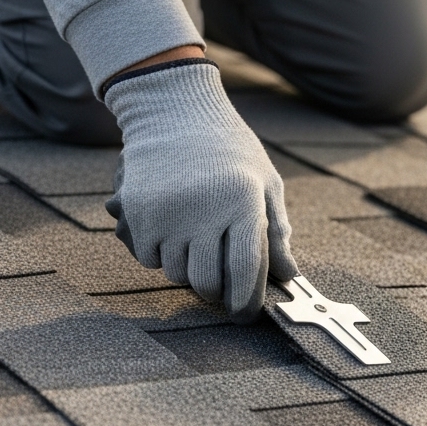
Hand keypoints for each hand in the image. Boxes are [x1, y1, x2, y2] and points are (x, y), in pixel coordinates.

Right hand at [104, 60, 296, 322]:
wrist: (176, 112)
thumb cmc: (230, 149)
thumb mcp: (265, 181)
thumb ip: (276, 230)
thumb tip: (288, 275)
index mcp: (243, 202)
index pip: (247, 269)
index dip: (248, 299)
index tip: (248, 313)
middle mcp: (204, 211)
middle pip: (208, 282)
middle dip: (217, 292)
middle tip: (222, 285)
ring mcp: (167, 214)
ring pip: (177, 274)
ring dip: (189, 269)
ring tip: (199, 242)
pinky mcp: (138, 214)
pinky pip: (149, 258)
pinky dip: (161, 253)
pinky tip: (173, 228)